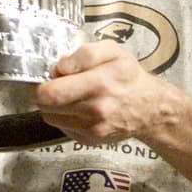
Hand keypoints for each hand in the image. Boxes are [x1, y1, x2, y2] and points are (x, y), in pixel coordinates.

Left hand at [36, 40, 183, 146]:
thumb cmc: (129, 76)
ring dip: (53, 105)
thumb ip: (85, 54)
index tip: (52, 74)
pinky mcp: (88, 140)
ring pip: (50, 116)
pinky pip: (61, 126)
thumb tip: (59, 67)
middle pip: (45, 105)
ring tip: (70, 95)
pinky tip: (79, 107)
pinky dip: (64, 116)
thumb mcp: (113, 51)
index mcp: (99, 84)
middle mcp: (94, 110)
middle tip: (57, 84)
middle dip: (45, 93)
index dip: (42, 81)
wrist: (149, 108)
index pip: (49, 93)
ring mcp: (91, 129)